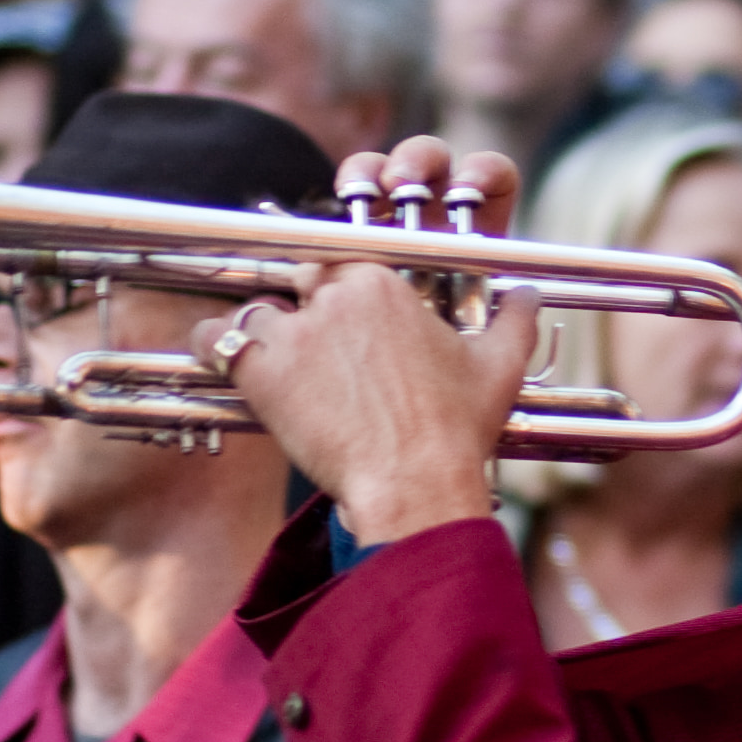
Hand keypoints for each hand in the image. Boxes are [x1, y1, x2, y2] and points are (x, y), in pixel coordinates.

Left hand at [195, 136, 540, 546]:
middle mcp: (337, 295)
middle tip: (311, 344)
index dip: (337, 285)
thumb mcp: (501, 367)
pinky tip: (224, 363)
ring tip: (272, 359)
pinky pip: (216, 338)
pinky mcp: (263, 369)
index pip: (343, 259)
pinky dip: (214, 347)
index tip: (339, 310)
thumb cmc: (456, 429)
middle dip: (303, 307)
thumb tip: (527, 297)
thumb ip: (516, 319)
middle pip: (299, 279)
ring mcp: (297, 330)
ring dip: (260, 329)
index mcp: (386, 283)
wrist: (413, 482)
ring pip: (257, 306)